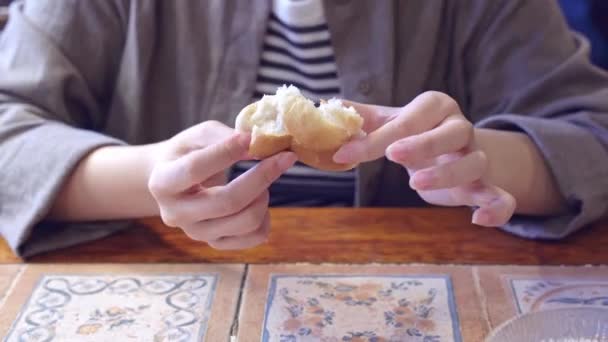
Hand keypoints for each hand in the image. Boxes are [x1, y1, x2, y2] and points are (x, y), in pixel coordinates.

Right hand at [147, 120, 296, 248]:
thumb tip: (255, 144)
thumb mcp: (196, 137)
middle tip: (282, 158)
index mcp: (162, 183)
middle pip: (227, 202)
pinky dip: (266, 217)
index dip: (225, 153)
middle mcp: (175, 214)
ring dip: (263, 195)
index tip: (250, 138)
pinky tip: (259, 200)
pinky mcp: (216, 244)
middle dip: (261, 177)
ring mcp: (197, 233)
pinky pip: (254, 237)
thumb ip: (222, 136)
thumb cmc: (187, 154)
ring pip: (245, 221)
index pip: (195, 169)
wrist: (175, 184)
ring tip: (261, 180)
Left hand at [333, 92, 515, 226]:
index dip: (376, 138)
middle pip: (453, 133)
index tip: (344, 154)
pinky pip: (503, 196)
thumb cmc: (415, 132)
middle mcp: (461, 129)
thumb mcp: (390, 121)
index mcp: (435, 108)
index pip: (408, 120)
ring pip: (475, 163)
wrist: (451, 148)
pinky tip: (477, 220)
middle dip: (424, 144)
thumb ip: (362, 117)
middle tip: (393, 156)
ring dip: (449, 174)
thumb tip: (325, 105)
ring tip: (416, 184)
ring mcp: (476, 157)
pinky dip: (498, 208)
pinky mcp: (486, 186)